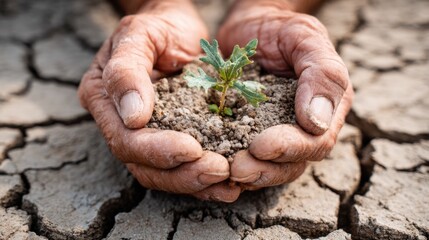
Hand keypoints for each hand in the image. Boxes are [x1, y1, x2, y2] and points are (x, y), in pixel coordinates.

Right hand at [78, 0, 239, 201]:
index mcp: (103, 99)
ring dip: (195, 184)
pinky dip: (203, 181)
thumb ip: (128, 70)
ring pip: (163, 176)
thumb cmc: (158, 27)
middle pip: (143, 166)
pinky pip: (182, 169)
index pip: (125, 139)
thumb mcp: (140, 34)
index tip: (192, 149)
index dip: (157, 150)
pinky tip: (227, 185)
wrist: (177, 29)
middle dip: (181, 174)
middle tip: (219, 171)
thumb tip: (133, 117)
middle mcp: (119, 125)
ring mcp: (144, 136)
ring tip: (228, 184)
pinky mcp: (169, 141)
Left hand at [217, 0, 352, 189]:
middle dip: (266, 170)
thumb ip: (320, 74)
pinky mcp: (247, 135)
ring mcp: (274, 134)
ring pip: (268, 168)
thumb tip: (317, 122)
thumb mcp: (305, 38)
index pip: (315, 143)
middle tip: (237, 169)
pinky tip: (211, 163)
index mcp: (325, 110)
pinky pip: (242, 156)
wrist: (249, 28)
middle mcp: (302, 129)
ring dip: (247, 174)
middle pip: (291, 165)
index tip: (261, 146)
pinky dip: (229, 164)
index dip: (290, 149)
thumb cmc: (280, 29)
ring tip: (224, 171)